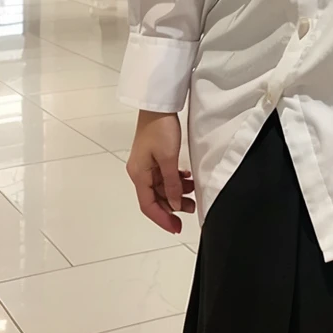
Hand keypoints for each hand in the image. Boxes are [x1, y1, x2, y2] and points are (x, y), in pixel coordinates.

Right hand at [126, 111, 194, 233]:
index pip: (148, 205)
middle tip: (192, 208)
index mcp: (138, 175)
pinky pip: (164, 174)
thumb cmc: (161, 130)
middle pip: (155, 197)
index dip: (162, 218)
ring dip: (177, 191)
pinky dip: (176, 178)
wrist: (158, 105)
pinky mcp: (154, 156)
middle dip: (173, 205)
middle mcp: (140, 172)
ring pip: (162, 186)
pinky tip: (187, 177)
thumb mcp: (168, 158)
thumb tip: (173, 204)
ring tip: (194, 192)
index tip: (177, 227)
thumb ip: (172, 183)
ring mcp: (147, 164)